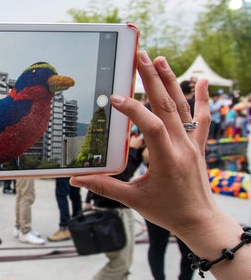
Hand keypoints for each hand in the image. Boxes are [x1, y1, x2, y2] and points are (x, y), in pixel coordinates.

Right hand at [72, 52, 215, 236]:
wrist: (201, 222)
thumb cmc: (168, 212)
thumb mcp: (134, 200)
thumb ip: (104, 186)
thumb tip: (76, 179)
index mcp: (167, 160)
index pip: (152, 126)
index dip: (134, 109)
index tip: (115, 97)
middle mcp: (182, 147)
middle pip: (167, 106)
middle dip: (152, 79)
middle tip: (140, 57)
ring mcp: (192, 144)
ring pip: (182, 107)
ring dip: (170, 81)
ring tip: (159, 59)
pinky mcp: (198, 145)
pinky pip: (201, 117)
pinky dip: (202, 97)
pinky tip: (202, 80)